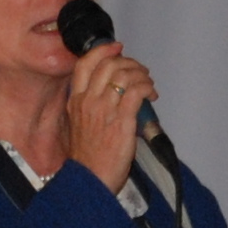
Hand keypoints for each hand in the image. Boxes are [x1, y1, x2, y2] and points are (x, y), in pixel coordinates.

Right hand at [61, 40, 155, 192]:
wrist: (90, 180)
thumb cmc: (88, 159)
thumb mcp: (78, 126)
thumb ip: (88, 106)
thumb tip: (109, 92)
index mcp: (75, 102)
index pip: (84, 64)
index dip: (102, 50)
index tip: (115, 47)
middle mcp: (88, 102)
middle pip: (109, 65)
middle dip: (129, 62)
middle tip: (139, 70)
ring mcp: (105, 110)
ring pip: (125, 75)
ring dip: (142, 75)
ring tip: (148, 84)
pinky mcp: (122, 121)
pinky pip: (137, 91)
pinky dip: (147, 88)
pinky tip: (151, 95)